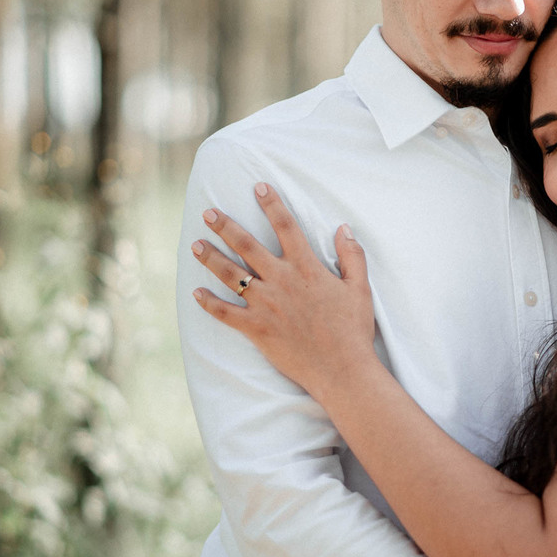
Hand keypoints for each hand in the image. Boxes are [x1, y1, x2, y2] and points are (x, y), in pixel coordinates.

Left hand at [190, 183, 376, 400]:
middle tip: (208, 212)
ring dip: (210, 257)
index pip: (286, 226)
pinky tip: (196, 293)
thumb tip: (343, 228)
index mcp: (306, 268)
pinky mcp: (256, 329)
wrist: (341, 369)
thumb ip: (352, 256)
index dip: (271, 204)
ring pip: (230, 275)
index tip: (259, 187)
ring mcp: (265, 305)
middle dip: (225, 226)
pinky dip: (208, 303)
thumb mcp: (360, 289)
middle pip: (246, 245)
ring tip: (195, 244)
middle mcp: (281, 281)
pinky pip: (225, 313)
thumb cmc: (353, 330)